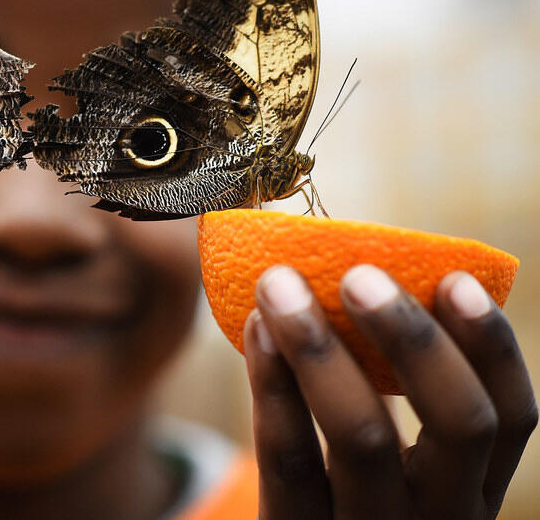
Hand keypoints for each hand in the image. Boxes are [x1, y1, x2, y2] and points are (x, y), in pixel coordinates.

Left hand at [245, 264, 535, 518]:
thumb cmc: (336, 494)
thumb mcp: (387, 466)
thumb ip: (387, 390)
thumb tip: (365, 275)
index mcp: (471, 491)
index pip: (511, 417)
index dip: (492, 346)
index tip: (455, 279)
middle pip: (460, 425)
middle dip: (415, 338)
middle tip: (359, 275)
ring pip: (364, 438)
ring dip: (321, 348)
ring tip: (280, 285)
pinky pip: (291, 460)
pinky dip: (273, 386)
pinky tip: (257, 330)